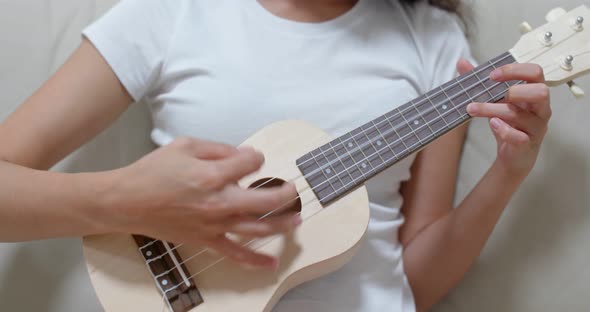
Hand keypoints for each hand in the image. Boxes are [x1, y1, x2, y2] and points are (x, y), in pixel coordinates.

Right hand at [108, 137, 299, 268]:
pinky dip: (255, 260)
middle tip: (292, 189)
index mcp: (212, 175)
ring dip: (281, 224)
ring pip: (257, 227)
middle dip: (284, 193)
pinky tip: (272, 262)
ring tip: (297, 218)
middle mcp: (217, 202)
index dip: (255, 158)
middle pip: (264, 200)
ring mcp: (214, 224)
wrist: (127, 201)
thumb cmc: (153, 171)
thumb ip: (219, 148)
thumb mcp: (185, 146)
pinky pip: (235, 253)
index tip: (253, 158)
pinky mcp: (206, 240)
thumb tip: (244, 155)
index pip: (250, 164)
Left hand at [458, 59, 550, 176]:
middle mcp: (540, 108)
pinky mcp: (528, 144)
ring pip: (522, 115)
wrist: (513, 155)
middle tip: (493, 93)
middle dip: (515, 90)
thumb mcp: (494, 100)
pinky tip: (492, 124)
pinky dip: (504, 130)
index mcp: (533, 92)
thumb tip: (462, 62)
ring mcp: (536, 127)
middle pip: (541, 92)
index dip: (515, 70)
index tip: (492, 75)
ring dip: (493, 109)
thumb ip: (480, 82)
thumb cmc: (507, 123)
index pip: (535, 73)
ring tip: (473, 108)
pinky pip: (520, 137)